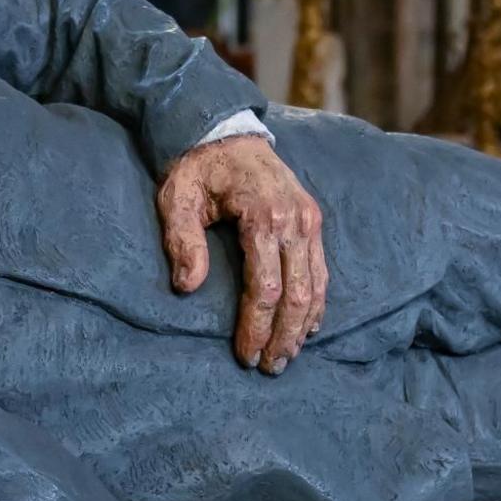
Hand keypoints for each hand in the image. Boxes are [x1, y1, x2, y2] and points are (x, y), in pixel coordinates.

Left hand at [157, 134, 327, 373]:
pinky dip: (317, 303)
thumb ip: (182, 240)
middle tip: (269, 368)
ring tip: (286, 356)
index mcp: (264, 216)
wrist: (227, 132)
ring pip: (316, 286)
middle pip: (297, 294)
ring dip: (302, 326)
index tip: (245, 354)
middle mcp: (296, 220)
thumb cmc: (198, 168)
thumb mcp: (178, 197)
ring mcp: (310, 220)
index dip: (256, 326)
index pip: (265, 288)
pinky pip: (322, 271)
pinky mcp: (313, 220)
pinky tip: (307, 328)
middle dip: (283, 336)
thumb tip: (187, 286)